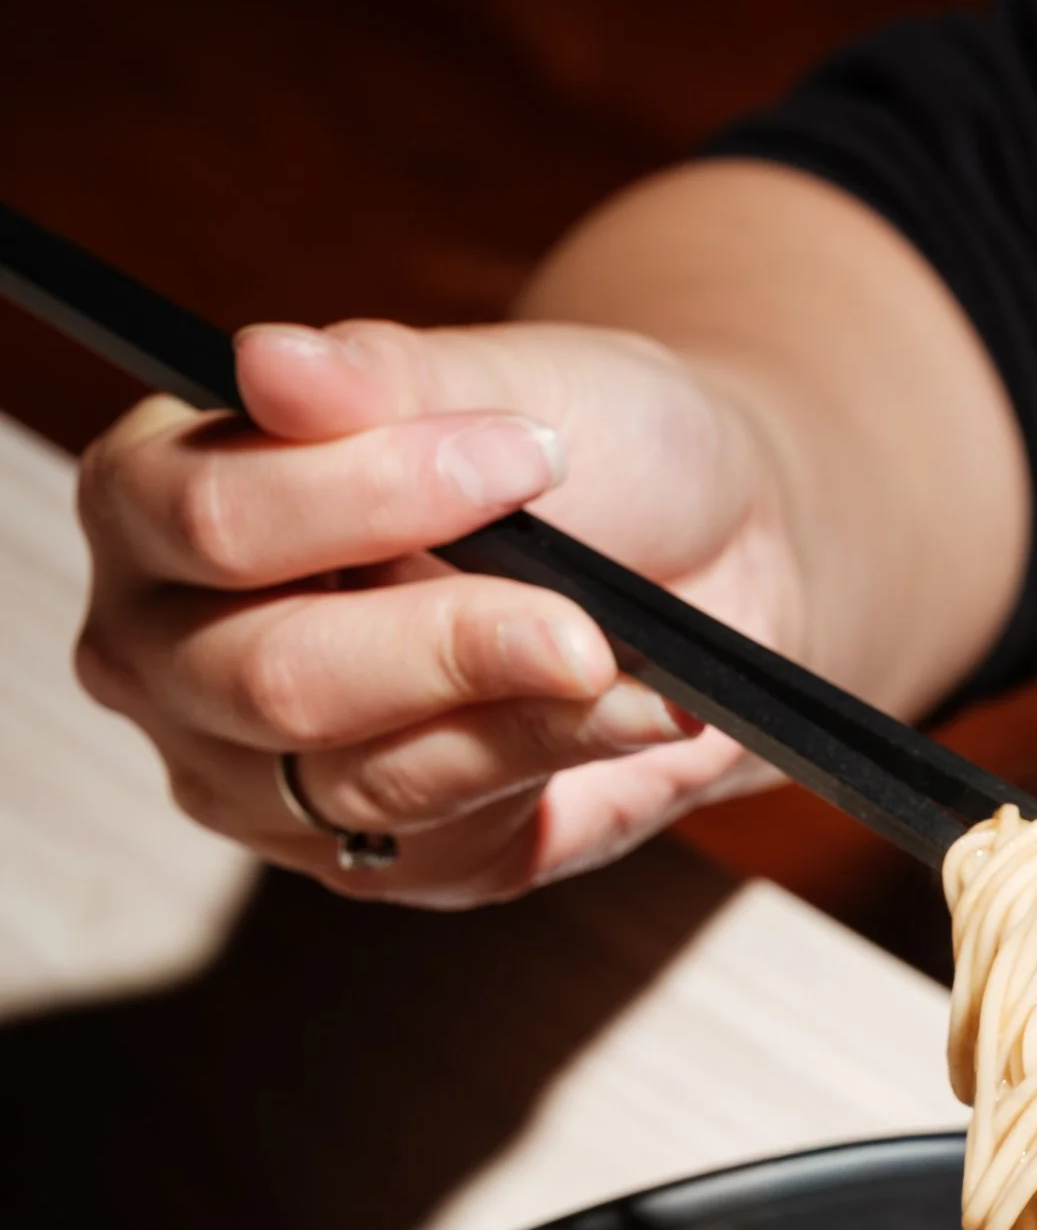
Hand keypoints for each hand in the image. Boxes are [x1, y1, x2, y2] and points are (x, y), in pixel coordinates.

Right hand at [74, 315, 792, 904]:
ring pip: (366, 775)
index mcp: (155, 503)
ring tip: (624, 662)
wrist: (688, 557)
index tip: (525, 457)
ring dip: (521, 714)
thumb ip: (378, 380)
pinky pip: (448, 839)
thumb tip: (269, 363)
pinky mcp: (366, 865)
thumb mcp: (488, 382)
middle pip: (270, 675)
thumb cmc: (560, 454)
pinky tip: (637, 715)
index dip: (371, 491)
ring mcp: (258, 779)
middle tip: (581, 620)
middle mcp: (174, 654)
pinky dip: (556, 767)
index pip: (210, 519)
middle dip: (447, 641)